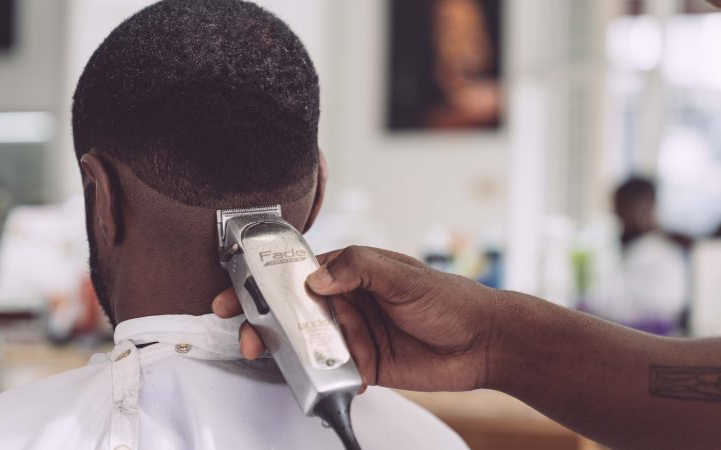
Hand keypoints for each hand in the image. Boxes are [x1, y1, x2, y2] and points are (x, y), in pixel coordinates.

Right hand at [213, 246, 500, 391]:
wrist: (482, 342)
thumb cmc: (448, 298)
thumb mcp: (402, 274)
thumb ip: (358, 268)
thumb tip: (316, 279)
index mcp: (351, 272)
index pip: (299, 272)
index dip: (265, 279)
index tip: (238, 288)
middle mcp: (347, 303)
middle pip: (293, 310)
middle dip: (265, 319)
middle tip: (248, 331)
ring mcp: (353, 335)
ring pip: (307, 343)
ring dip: (286, 350)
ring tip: (269, 354)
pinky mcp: (363, 365)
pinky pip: (331, 372)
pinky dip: (318, 377)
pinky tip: (311, 379)